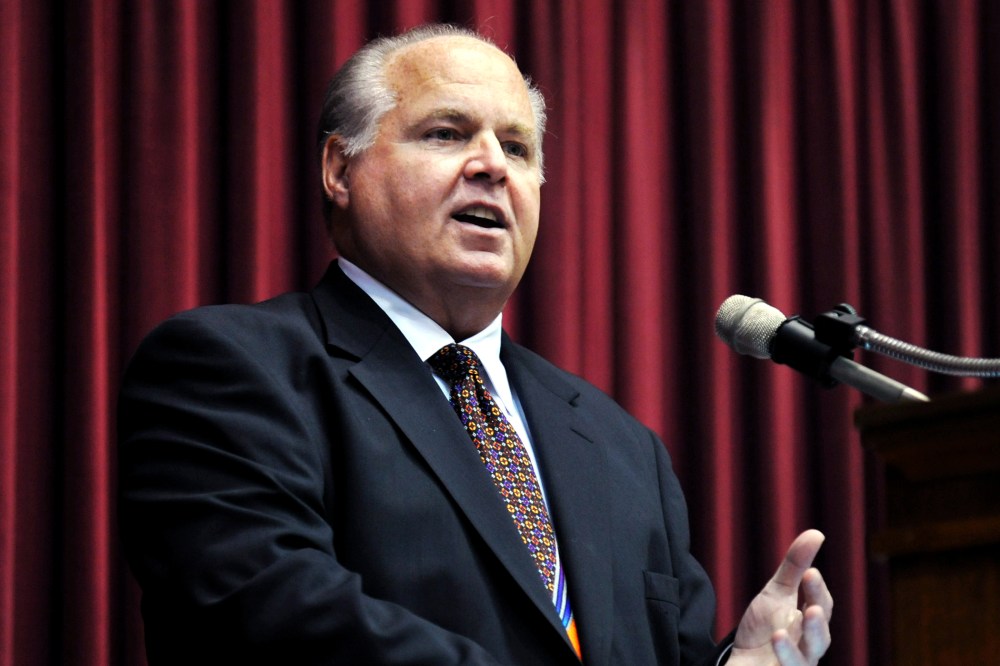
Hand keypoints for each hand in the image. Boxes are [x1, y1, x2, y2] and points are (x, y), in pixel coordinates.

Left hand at [728, 529, 832, 664]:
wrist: (743, 661)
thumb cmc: (765, 627)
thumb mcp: (776, 593)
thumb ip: (795, 566)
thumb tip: (817, 533)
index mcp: (810, 622)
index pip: (821, 604)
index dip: (817, 590)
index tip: (810, 573)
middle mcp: (809, 646)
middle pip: (820, 636)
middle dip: (817, 622)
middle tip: (812, 607)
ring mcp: (797, 664)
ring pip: (806, 660)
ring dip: (799, 647)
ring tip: (783, 630)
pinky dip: (785, 656)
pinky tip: (777, 639)